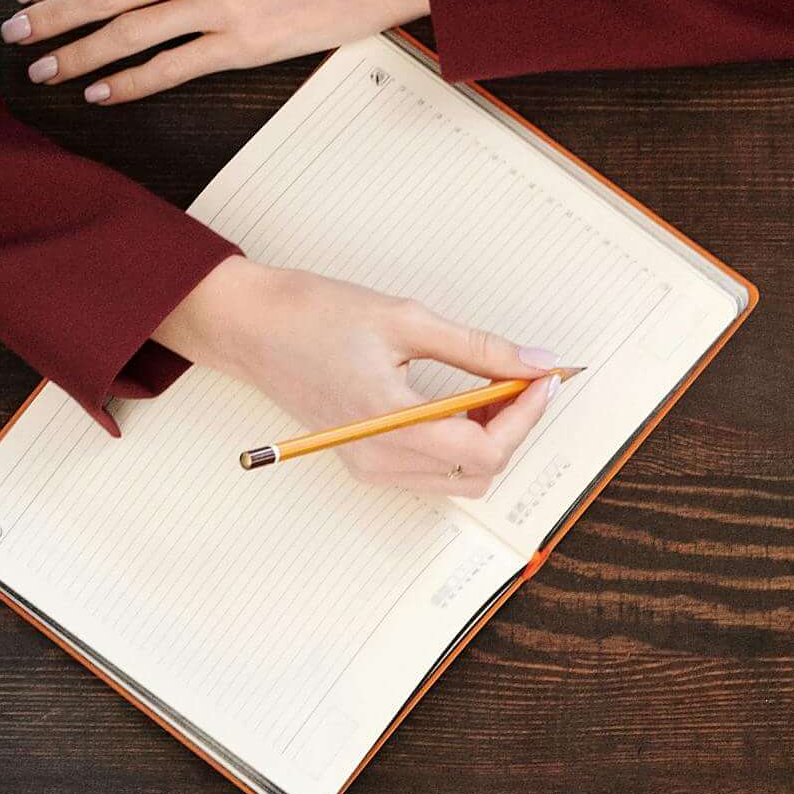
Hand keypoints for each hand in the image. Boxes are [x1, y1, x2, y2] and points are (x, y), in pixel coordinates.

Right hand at [159, 254, 562, 496]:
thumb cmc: (316, 314)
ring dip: (487, 439)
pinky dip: (458, 445)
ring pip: (458, 479)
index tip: (543, 378)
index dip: (526, 416)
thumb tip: (536, 362)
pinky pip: (431, 473)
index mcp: (389, 423)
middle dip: (512, 430)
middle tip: (520, 379)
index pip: (485, 448)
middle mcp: (378, 459)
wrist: (250, 327)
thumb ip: (478, 348)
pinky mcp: (362, 462)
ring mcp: (369, 467)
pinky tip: (458, 403)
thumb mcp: (406, 319)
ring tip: (489, 388)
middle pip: (479, 474)